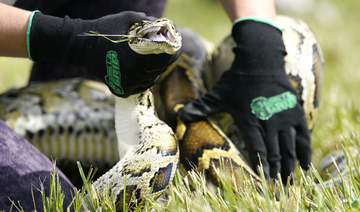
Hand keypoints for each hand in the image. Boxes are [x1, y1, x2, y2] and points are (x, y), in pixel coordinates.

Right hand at [28, 11, 178, 96]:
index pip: (166, 59)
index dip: (175, 52)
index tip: (177, 46)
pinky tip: (143, 69)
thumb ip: (148, 22)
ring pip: (151, 79)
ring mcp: (126, 85)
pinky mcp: (120, 90)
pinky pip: (139, 87)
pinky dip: (144, 79)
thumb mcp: (128, 19)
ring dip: (155, 70)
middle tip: (167, 51)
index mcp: (138, 59)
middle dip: (166, 60)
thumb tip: (165, 25)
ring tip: (154, 59)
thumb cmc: (105, 29)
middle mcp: (133, 75)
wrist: (80, 46)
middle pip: (160, 70)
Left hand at [178, 20, 310, 182]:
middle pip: (275, 152)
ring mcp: (285, 117)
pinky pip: (303, 136)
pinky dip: (305, 152)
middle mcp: (269, 121)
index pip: (257, 148)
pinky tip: (305, 166)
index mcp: (250, 120)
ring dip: (290, 166)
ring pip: (290, 147)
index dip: (261, 166)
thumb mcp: (218, 93)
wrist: (260, 59)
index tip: (264, 181)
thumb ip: (201, 107)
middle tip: (277, 188)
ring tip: (289, 181)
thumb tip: (179, 115)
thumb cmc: (237, 79)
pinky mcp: (296, 112)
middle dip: (276, 171)